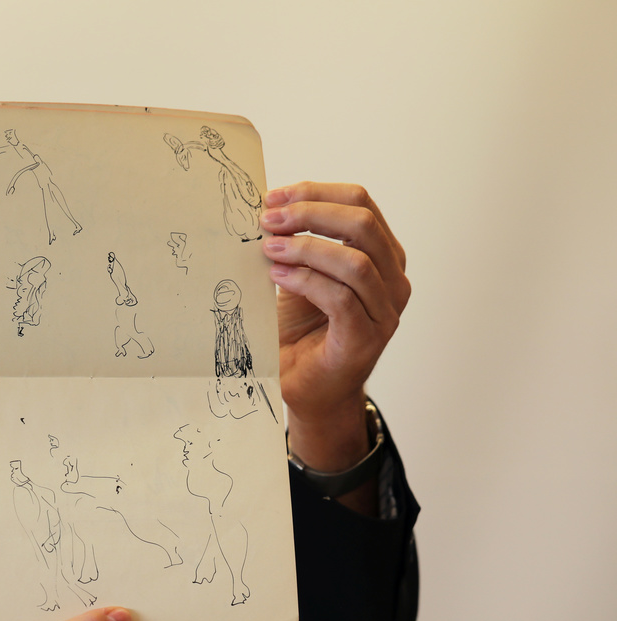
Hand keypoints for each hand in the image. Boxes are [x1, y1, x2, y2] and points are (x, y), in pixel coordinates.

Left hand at [260, 182, 408, 473]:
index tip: (274, 195)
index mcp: (381, 256)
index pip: (360, 203)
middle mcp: (393, 280)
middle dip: (311, 213)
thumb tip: (266, 206)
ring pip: (356, 260)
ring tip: (268, 246)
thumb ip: (294, 243)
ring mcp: (384, 311)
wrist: (307, 389)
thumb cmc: (303, 333)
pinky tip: (277, 274)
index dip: (316, 192)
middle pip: (363, 223)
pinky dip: (306, 280)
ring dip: (306, 246)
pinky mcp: (365, 338)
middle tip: (268, 218)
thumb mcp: (297, 276)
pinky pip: (341, 297)